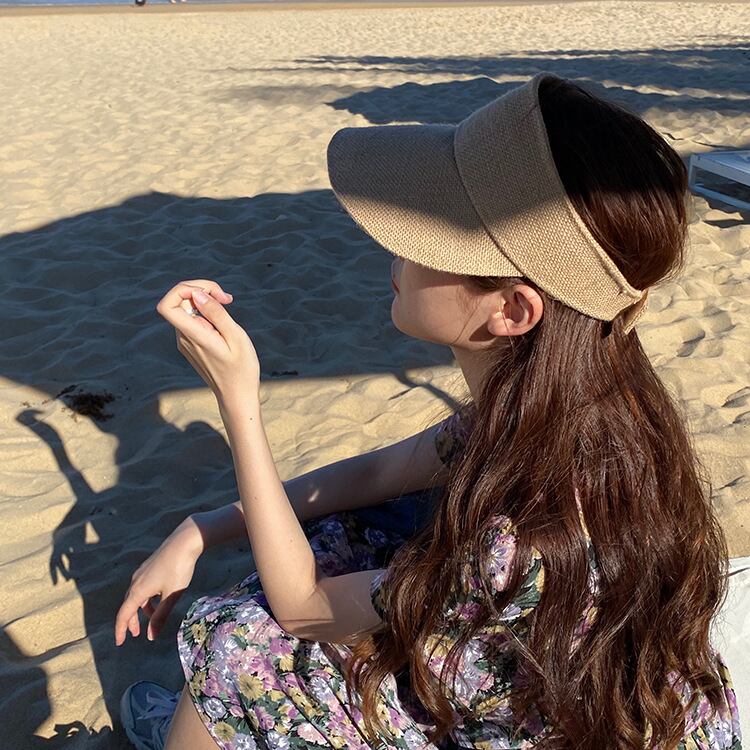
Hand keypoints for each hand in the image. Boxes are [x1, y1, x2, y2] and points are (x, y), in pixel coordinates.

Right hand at [114, 519, 203, 644]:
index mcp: (138, 590)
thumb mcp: (171, 595)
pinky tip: (159, 599)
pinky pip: (143, 587)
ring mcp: (142, 572)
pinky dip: (147, 598)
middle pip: (128, 605)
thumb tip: (150, 637)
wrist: (184, 541)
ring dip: (141, 609)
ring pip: (136, 595)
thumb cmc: (179, 569)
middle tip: (135, 634)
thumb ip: (160, 616)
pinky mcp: (150, 567)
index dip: (120, 630)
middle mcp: (136, 581)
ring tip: (151, 618)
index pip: (123, 615)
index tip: (119, 643)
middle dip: (131, 621)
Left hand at [156, 278, 260, 402]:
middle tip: (226, 298)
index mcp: (193, 336)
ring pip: (186, 309)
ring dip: (205, 301)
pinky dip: (206, 312)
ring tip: (228, 306)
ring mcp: (185, 342)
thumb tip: (197, 293)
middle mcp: (183, 338)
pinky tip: (223, 321)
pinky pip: (192, 319)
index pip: (168, 305)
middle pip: (179, 301)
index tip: (210, 293)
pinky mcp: (191, 345)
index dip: (184, 289)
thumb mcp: (236, 337)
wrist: (237, 397)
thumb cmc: (241, 369)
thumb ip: (216, 314)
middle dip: (201, 290)